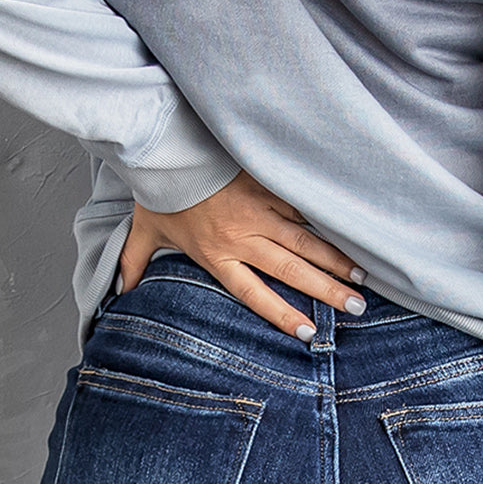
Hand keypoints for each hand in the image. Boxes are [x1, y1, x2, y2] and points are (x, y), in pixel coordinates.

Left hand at [115, 168, 367, 338]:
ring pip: (304, 241)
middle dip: (328, 290)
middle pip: (292, 271)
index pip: (255, 294)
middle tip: (358, 305)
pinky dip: (324, 219)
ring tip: (363, 275)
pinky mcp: (266, 185)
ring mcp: (258, 211)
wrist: (167, 150)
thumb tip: (119, 291)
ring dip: (335, 259)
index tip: (309, 333)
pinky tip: (349, 229)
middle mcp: (242, 239)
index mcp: (216, 256)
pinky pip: (300, 206)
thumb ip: (134, 263)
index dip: (282, 315)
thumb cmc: (157, 193)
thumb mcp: (143, 232)